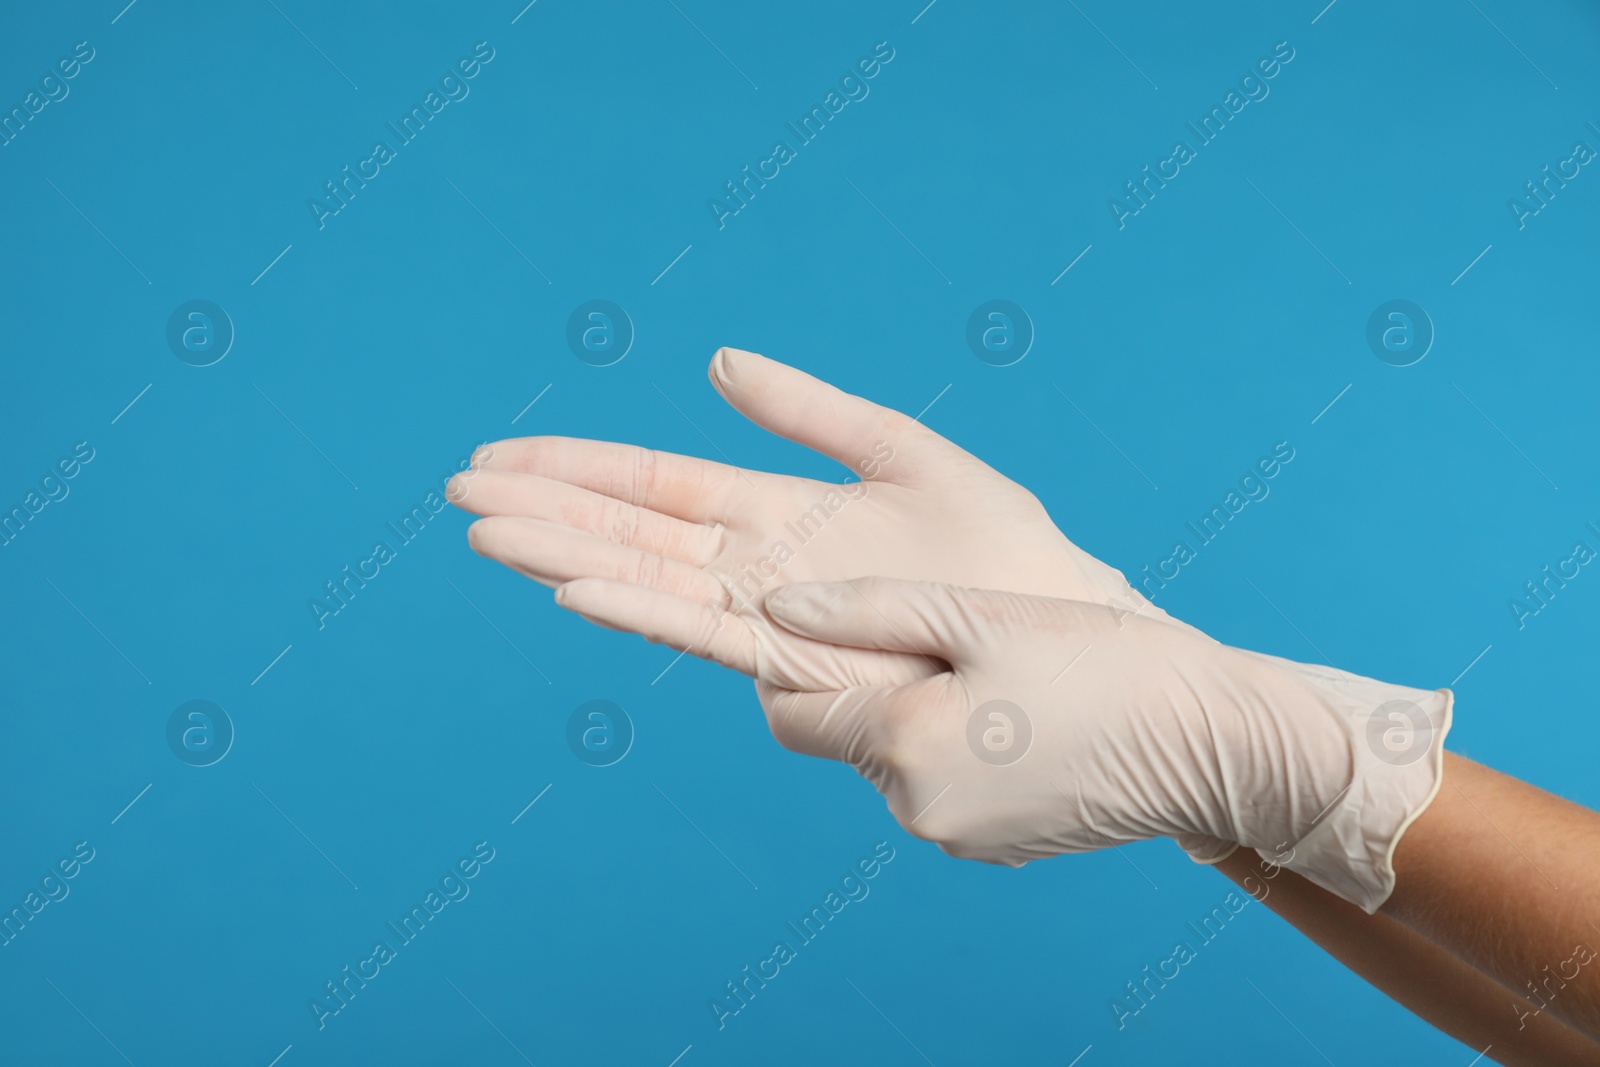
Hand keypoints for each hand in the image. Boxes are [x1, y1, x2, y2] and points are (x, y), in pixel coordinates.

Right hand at [453, 348, 1174, 692]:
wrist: (1066, 628)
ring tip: (487, 532)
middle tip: (458, 489)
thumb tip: (718, 362)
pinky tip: (578, 588)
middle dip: (547, 510)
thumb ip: (811, 411)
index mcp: (778, 513)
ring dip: (567, 557)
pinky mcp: (801, 663)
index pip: (656, 484)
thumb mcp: (903, 453)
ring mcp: (772, 616)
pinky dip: (639, 610)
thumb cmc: (1001, 550)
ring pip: (650, 582)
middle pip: (632, 533)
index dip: (578, 468)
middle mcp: (759, 569)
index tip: (501, 454)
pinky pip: (704, 632)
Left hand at [756, 577, 1451, 912]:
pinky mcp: (998, 847)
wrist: (1212, 746)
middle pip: (846, 737)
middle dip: (869, 686)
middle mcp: (917, 809)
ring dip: (916, 715)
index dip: (795, 665)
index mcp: (902, 746)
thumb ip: (869, 609)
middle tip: (933, 634)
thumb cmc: (1104, 664)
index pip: (792, 714)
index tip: (831, 620)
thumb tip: (776, 609)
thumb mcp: (980, 616)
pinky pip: (945, 788)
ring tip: (989, 668)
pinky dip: (958, 748)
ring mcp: (960, 838)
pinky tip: (1017, 710)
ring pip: (897, 761)